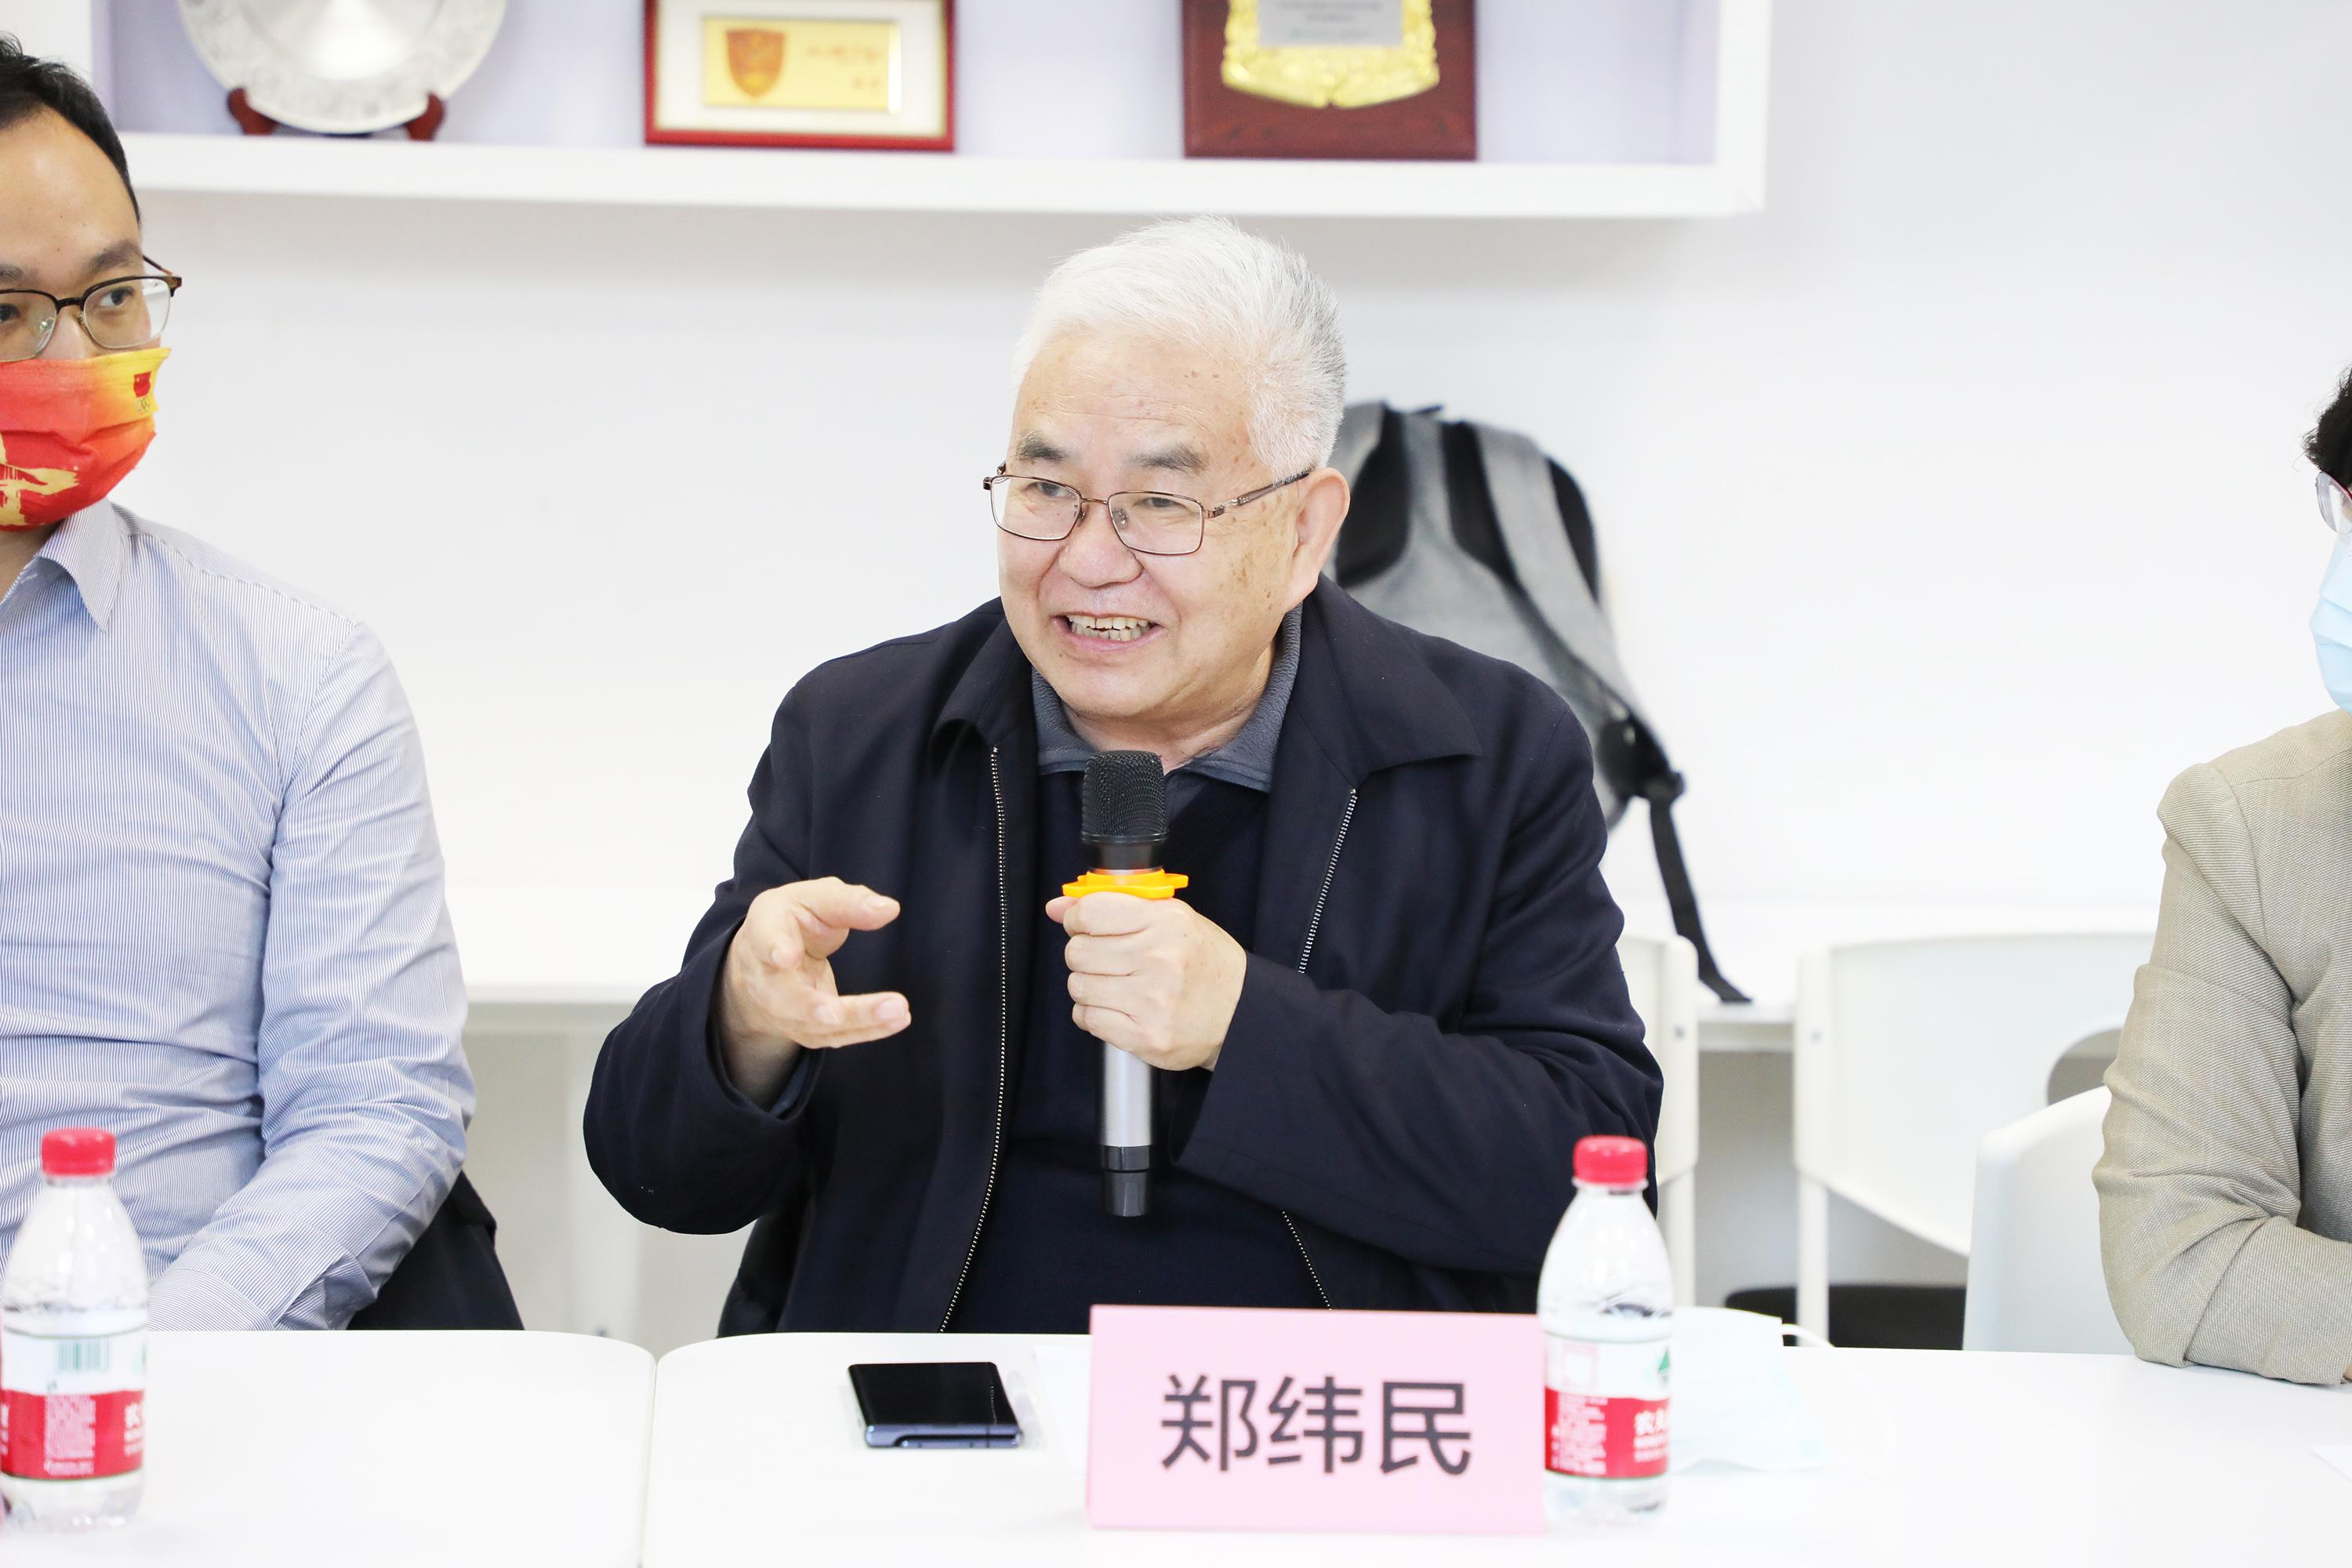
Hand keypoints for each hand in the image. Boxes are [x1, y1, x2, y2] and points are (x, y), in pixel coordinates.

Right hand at [717, 877, 907, 1102]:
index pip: (765, 939)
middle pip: (784, 997)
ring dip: (856, 1020)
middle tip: (836, 1013)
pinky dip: (868, 1029)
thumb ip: (848, 903)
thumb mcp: (816, 898)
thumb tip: (889, 908)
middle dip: (810, 1007)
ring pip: (814, 1025)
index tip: (785, 956)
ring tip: (897, 1010)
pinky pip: (835, 1035)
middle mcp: (764, 976)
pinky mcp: (805, 1028)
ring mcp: (781, 1010)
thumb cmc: (795, 921)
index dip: (774, 947)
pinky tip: (896, 1020)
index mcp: (765, 929)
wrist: (766, 959)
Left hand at [1046, 892, 1246, 1071]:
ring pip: (1079, 987)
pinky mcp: (1146, 1036)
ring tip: (1115, 986)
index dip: (1077, 920)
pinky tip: (1117, 1008)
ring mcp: (1153, 1001)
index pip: (1090, 912)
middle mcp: (1159, 959)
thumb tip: (1056, 906)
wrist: (1241, 1013)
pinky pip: (1088, 1019)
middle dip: (1084, 955)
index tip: (1085, 927)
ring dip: (1089, 986)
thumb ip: (1114, 907)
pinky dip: (1094, 1014)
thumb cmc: (1203, 962)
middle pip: (1078, 952)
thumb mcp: (1170, 919)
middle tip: (1106, 960)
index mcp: (1166, 922)